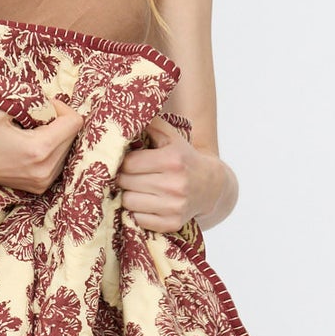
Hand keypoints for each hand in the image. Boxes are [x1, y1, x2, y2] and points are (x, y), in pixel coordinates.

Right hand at [0, 97, 83, 193]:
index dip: (61, 108)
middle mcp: (45, 170)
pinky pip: (58, 161)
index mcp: (39, 149)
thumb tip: (50, 101)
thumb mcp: (1, 105)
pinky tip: (30, 146)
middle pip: (72, 136)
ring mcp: (43, 181)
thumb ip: (30, 98)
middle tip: (33, 117)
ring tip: (30, 133)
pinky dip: (49, 149)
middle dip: (57, 122)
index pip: (74, 122)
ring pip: (67, 149)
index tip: (42, 105)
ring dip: (54, 136)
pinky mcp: (39, 186)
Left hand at [115, 114, 228, 231]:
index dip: (123, 163)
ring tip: (137, 189)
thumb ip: (150, 123)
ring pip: (129, 202)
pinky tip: (147, 203)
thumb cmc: (184, 159)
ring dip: (129, 195)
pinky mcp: (172, 223)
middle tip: (129, 176)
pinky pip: (139, 219)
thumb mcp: (171, 137)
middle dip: (124, 178)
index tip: (126, 163)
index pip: (129, 163)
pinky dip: (138, 212)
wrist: (211, 186)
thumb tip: (127, 111)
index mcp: (172, 160)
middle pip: (126, 183)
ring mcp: (174, 206)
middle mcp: (174, 184)